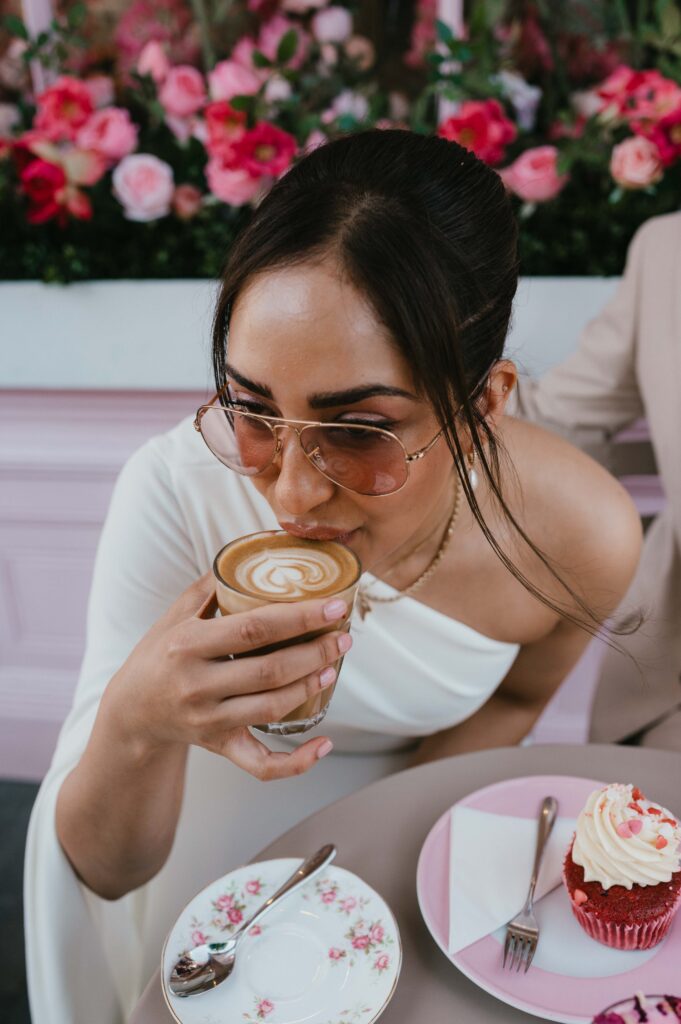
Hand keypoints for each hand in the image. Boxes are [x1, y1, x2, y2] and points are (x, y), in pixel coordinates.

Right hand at [104, 573, 350, 780]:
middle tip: (344, 636)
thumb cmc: (159, 654)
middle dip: (315, 652)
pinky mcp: (219, 746)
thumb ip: (210, 586)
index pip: (254, 629)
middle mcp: (197, 685)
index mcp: (188, 644)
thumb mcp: (174, 615)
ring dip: (310, 686)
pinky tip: (324, 743)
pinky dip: (296, 762)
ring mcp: (208, 720)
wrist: (131, 712)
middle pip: (270, 670)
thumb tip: (250, 551)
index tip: (334, 605)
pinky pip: (261, 764)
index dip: (299, 617)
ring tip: (333, 666)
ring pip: (271, 707)